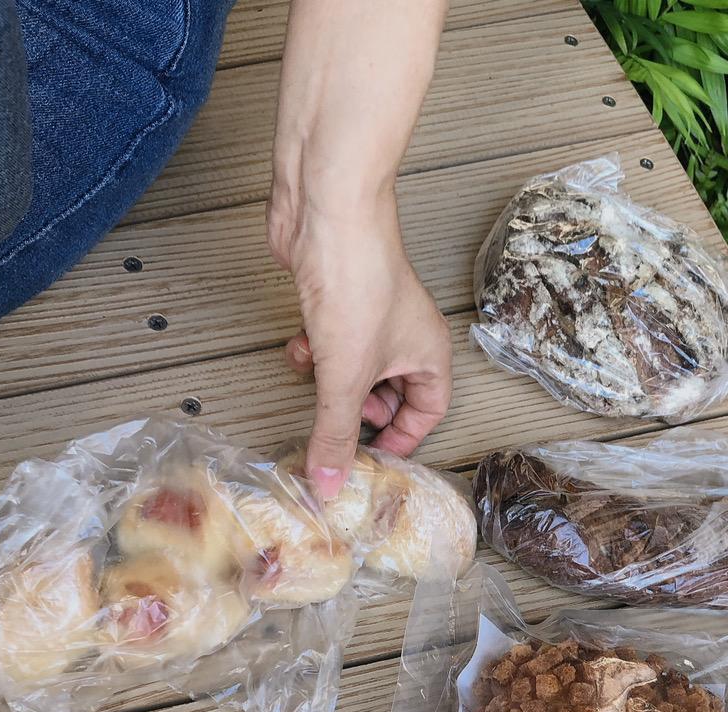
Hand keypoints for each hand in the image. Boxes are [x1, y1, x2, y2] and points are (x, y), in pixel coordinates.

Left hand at [267, 0, 450, 500]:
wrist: (326, 208)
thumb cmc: (357, 280)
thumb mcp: (345, 375)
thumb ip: (337, 434)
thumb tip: (330, 487)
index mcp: (427, 356)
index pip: (428, 413)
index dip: (403, 440)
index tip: (372, 460)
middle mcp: (406, 336)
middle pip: (390, 395)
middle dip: (359, 412)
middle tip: (337, 427)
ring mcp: (371, 317)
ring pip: (355, 370)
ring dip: (330, 382)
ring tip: (317, 381)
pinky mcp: (337, 300)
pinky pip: (330, 343)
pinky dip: (313, 351)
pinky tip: (299, 346)